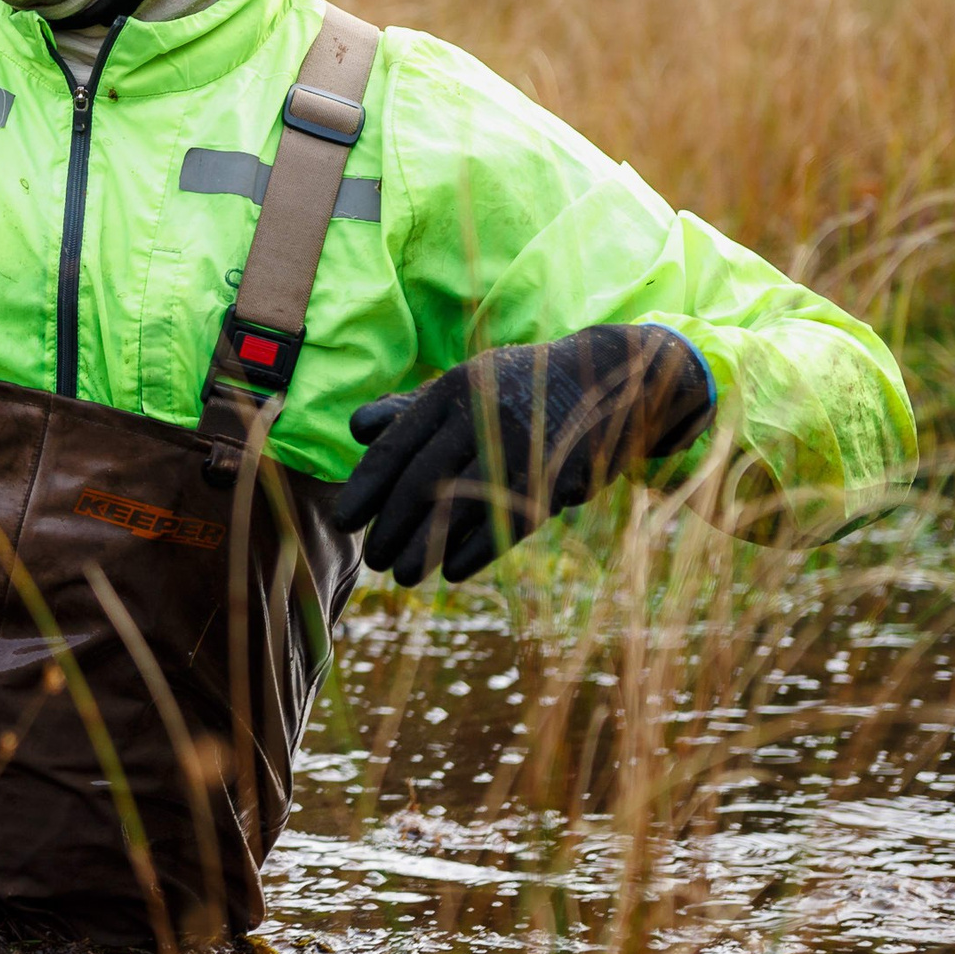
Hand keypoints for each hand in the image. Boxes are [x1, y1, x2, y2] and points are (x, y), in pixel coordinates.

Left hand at [329, 324, 714, 584]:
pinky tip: (451, 572)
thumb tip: (356, 431)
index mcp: (452, 390)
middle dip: (389, 527)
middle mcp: (483, 417)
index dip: (365, 489)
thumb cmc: (519, 388)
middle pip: (420, 484)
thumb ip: (409, 408)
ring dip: (424, 550)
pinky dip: (474, 553)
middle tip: (371, 557)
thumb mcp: (464, 383)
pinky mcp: (555, 479)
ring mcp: (521, 449)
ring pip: (458, 511)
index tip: (343, 520)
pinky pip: (505, 525)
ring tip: (400, 573)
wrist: (611, 379)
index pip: (395, 447)